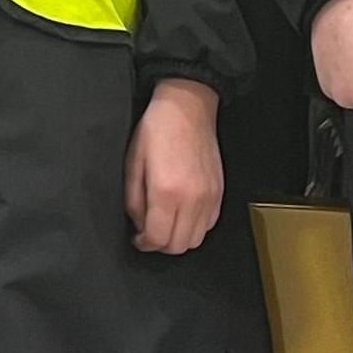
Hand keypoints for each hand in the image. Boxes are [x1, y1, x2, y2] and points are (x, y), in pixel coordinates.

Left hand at [126, 79, 222, 254]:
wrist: (188, 107)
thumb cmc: (157, 129)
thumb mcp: (133, 163)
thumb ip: (133, 200)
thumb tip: (139, 224)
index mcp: (166, 191)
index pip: (158, 238)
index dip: (144, 243)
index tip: (138, 238)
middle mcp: (192, 198)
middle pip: (179, 245)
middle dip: (160, 244)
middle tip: (149, 232)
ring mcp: (209, 196)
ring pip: (196, 239)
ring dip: (179, 238)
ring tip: (166, 223)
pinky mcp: (219, 192)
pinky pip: (209, 224)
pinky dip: (195, 227)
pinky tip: (183, 213)